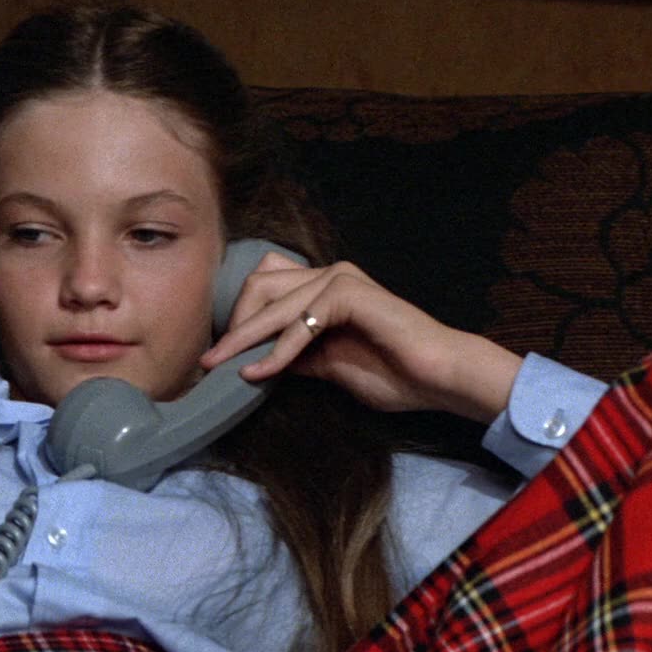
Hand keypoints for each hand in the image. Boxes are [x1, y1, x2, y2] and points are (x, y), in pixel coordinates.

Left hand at [200, 254, 521, 423]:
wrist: (439, 378)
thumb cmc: (396, 375)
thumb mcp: (329, 366)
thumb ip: (296, 356)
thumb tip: (255, 362)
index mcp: (327, 288)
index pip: (267, 288)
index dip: (240, 317)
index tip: (219, 354)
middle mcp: (331, 274)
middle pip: (260, 285)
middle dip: (233, 323)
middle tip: (213, 359)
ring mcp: (340, 279)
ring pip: (273, 301)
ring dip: (244, 337)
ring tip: (222, 366)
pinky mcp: (349, 293)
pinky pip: (300, 323)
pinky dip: (277, 350)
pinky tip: (261, 372)